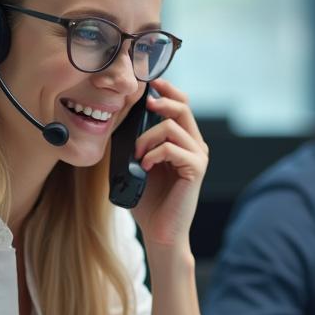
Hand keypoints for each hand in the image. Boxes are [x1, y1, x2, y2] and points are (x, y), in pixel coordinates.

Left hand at [129, 79, 207, 250]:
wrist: (159, 232)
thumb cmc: (147, 201)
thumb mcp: (135, 164)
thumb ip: (133, 142)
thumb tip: (117, 117)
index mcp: (182, 141)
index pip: (180, 105)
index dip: (167, 91)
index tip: (149, 83)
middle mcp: (194, 145)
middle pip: (182, 107)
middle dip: (161, 101)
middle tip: (144, 106)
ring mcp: (198, 156)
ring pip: (173, 127)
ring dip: (148, 137)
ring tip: (138, 156)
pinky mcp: (196, 169)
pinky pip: (174, 147)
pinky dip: (155, 153)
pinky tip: (146, 165)